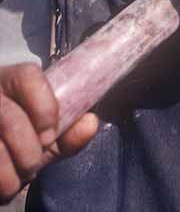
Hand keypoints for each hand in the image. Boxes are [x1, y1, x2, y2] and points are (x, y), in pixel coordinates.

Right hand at [0, 63, 97, 202]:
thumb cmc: (21, 136)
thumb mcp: (44, 132)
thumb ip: (68, 131)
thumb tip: (90, 123)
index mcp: (9, 79)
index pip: (27, 77)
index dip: (44, 107)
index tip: (50, 135)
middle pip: (9, 118)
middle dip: (28, 151)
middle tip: (32, 165)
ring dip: (10, 174)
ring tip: (16, 177)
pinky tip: (2, 182)